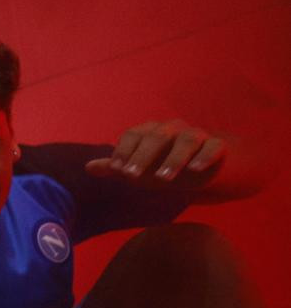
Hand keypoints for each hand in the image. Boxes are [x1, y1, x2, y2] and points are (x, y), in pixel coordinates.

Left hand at [85, 119, 225, 186]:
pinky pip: (214, 146)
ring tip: (164, 178)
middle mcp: (173, 129)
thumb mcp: (141, 170)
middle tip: (132, 177)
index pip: (133, 135)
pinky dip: (205, 156)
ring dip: (175, 158)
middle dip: (143, 156)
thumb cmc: (168, 166)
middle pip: (157, 136)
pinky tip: (197, 169)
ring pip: (187, 139)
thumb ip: (117, 167)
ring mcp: (198, 134)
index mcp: (151, 132)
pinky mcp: (219, 144)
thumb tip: (88, 167)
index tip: (117, 170)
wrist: (209, 167)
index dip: (124, 151)